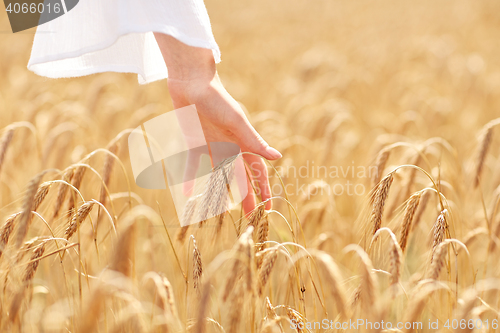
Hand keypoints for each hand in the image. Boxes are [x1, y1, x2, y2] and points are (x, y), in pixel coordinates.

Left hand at [154, 33, 281, 213]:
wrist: (192, 83)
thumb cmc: (218, 99)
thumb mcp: (237, 122)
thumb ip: (255, 141)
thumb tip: (278, 157)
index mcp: (243, 143)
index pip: (258, 172)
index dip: (264, 190)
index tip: (269, 208)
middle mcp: (229, 148)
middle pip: (241, 179)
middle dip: (247, 198)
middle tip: (251, 218)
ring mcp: (211, 148)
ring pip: (218, 177)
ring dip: (220, 193)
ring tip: (221, 211)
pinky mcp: (193, 144)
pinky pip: (192, 166)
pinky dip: (190, 179)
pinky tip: (187, 194)